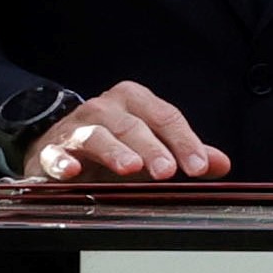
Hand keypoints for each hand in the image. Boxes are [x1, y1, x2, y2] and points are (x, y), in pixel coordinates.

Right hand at [19, 82, 226, 183]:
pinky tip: (72, 171)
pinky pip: (56, 153)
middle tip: (167, 170)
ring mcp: (76, 128)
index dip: (185, 141)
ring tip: (130, 167)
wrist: (61, 144)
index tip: (199, 167)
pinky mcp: (51, 150)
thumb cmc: (115, 143)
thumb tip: (221, 163)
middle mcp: (105, 109)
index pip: (166, 117)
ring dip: (114, 151)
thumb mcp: (153, 145)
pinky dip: (63, 161)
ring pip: (97, 136)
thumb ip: (186, 153)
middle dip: (152, 148)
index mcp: (135, 101)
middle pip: (133, 126)